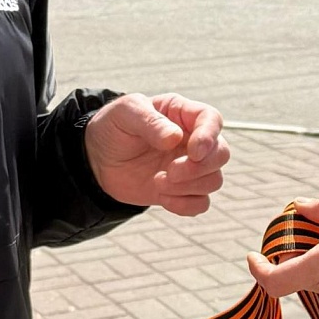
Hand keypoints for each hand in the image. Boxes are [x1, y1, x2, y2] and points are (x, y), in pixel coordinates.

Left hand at [84, 93, 227, 215]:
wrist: (96, 158)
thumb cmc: (114, 127)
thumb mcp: (126, 113)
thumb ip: (150, 121)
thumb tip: (175, 138)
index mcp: (183, 114)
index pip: (212, 120)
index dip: (209, 137)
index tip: (194, 152)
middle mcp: (192, 140)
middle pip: (221, 154)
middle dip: (199, 167)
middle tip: (170, 171)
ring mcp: (189, 167)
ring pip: (214, 180)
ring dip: (188, 187)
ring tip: (158, 181)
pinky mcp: (181, 191)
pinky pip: (201, 203)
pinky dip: (185, 205)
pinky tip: (162, 198)